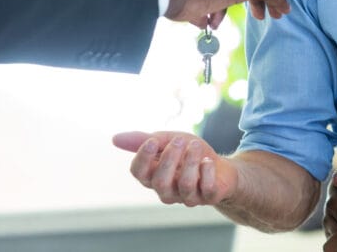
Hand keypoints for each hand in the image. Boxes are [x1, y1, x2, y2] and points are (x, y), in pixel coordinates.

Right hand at [112, 131, 237, 206]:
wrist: (222, 168)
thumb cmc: (190, 153)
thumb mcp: (169, 140)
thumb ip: (145, 140)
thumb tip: (114, 138)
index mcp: (153, 176)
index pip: (139, 172)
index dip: (143, 158)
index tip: (153, 141)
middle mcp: (166, 190)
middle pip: (160, 181)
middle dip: (170, 158)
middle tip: (181, 140)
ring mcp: (186, 197)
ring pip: (184, 184)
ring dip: (190, 161)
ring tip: (196, 145)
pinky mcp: (207, 197)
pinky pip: (205, 188)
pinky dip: (207, 171)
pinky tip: (208, 161)